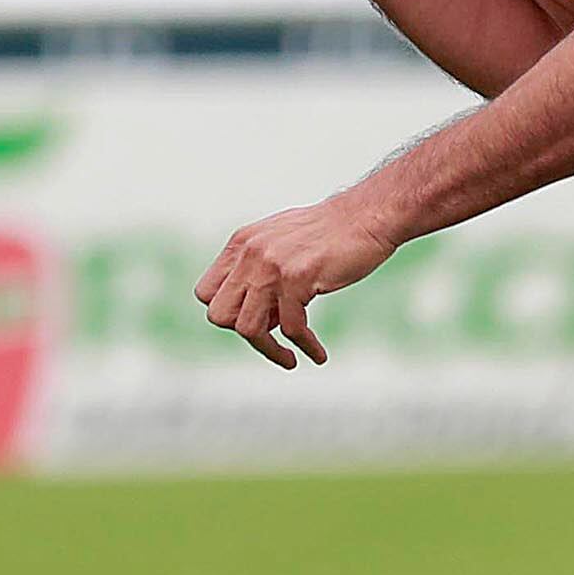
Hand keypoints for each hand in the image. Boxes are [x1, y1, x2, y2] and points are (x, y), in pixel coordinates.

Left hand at [196, 193, 400, 367]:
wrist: (367, 216)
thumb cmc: (332, 233)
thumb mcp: (282, 243)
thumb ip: (261, 271)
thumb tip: (258, 314)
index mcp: (240, 244)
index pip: (207, 293)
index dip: (229, 312)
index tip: (256, 319)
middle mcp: (249, 254)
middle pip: (218, 314)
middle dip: (244, 333)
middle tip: (271, 338)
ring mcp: (270, 266)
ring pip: (248, 328)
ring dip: (270, 351)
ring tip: (291, 358)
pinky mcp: (297, 279)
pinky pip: (291, 328)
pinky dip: (306, 347)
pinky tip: (318, 354)